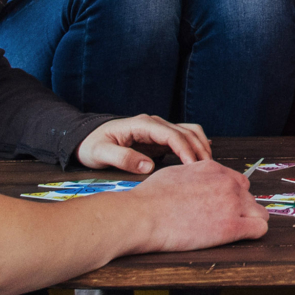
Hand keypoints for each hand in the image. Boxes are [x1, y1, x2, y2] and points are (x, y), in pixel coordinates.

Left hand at [77, 114, 211, 171]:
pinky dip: (197, 144)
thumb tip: (149, 166)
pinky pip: (184, 136)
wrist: (86, 139)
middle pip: (186, 132)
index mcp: (141, 124)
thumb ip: (123, 158)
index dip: (185, 150)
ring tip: (208, 166)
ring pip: (189, 131)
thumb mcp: (101, 153)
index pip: (171, 135)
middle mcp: (153, 123)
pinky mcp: (160, 136)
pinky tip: (203, 157)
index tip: (192, 167)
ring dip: (201, 146)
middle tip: (208, 171)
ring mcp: (158, 128)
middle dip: (199, 150)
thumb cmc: (92, 146)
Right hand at [129, 159, 269, 254]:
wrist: (143, 215)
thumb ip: (195, 174)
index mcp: (213, 168)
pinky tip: (238, 237)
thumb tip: (198, 180)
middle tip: (220, 221)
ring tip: (228, 231)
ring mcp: (232, 204)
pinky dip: (253, 234)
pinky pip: (259, 229)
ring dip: (247, 221)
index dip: (230, 196)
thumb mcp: (175, 172)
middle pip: (249, 197)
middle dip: (238, 209)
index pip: (238, 181)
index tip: (220, 207)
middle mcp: (227, 183)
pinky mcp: (231, 227)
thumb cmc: (150, 197)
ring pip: (259, 213)